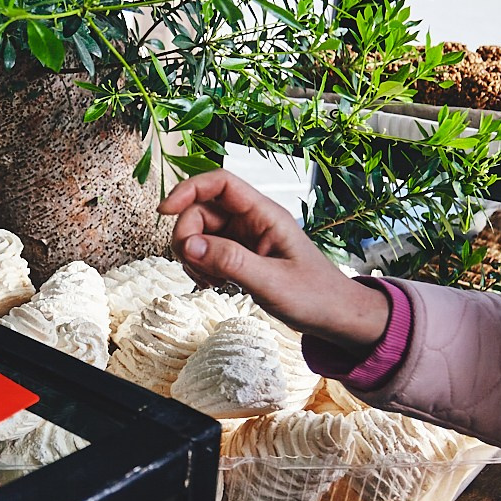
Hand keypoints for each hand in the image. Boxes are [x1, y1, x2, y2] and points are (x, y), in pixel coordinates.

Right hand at [158, 170, 388, 352]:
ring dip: (192, 255)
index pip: (220, 183)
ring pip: (200, 232)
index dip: (188, 190)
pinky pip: (207, 251)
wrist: (336, 317)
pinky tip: (215, 285)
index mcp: (265, 214)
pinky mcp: (241, 256)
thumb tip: (188, 245)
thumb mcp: (272, 282)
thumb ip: (230, 261)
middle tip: (195, 268)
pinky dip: (201, 267)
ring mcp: (245, 238)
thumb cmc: (315, 296)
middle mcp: (252, 220)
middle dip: (187, 236)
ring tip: (211, 282)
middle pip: (202, 210)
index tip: (164, 212)